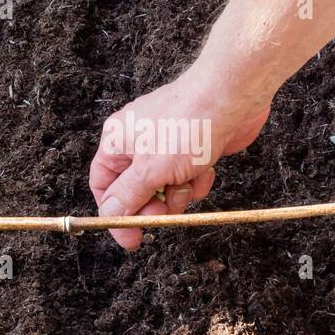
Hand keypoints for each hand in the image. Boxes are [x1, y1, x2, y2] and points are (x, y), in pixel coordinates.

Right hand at [89, 68, 270, 248]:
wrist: (231, 99)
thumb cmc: (187, 123)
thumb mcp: (149, 169)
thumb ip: (127, 196)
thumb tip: (109, 216)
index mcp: (117, 141)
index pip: (103, 185)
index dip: (115, 213)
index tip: (131, 235)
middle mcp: (138, 143)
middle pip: (136, 192)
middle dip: (154, 205)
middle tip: (166, 209)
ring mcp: (167, 147)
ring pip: (166, 190)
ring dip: (180, 193)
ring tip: (189, 177)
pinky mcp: (192, 151)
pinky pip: (188, 180)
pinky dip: (198, 180)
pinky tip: (206, 167)